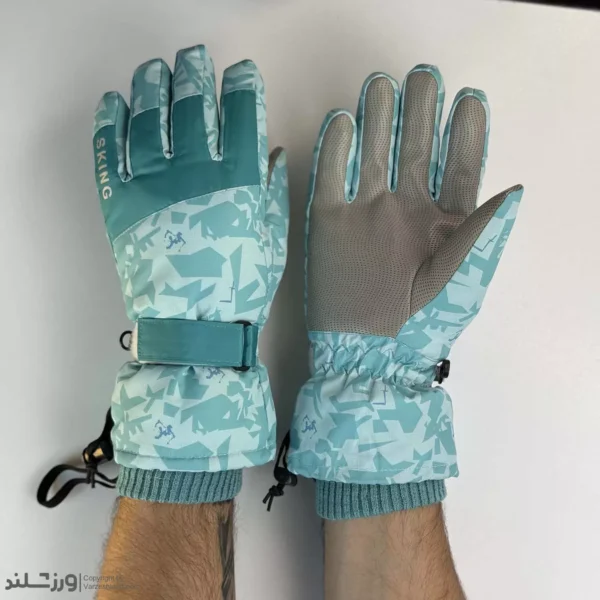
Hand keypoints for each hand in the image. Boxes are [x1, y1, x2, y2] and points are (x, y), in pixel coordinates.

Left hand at [93, 45, 287, 498]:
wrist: (193, 328)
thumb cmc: (241, 287)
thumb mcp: (274, 239)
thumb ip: (270, 189)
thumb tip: (270, 150)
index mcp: (238, 182)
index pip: (241, 116)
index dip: (242, 88)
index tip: (241, 74)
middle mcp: (194, 174)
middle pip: (192, 107)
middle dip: (195, 75)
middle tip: (194, 58)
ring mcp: (152, 186)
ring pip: (149, 120)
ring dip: (152, 87)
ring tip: (155, 70)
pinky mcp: (120, 204)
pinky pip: (110, 153)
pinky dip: (110, 123)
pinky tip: (115, 103)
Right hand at [289, 65, 520, 487]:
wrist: (368, 358)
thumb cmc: (423, 324)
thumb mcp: (465, 280)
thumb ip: (487, 233)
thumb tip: (516, 188)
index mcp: (445, 222)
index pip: (459, 167)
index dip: (466, 133)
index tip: (471, 98)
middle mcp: (406, 210)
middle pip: (414, 150)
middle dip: (421, 113)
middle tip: (425, 77)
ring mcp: (365, 212)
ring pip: (373, 153)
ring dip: (380, 118)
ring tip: (386, 85)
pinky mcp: (327, 221)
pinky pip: (331, 175)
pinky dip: (336, 147)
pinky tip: (346, 120)